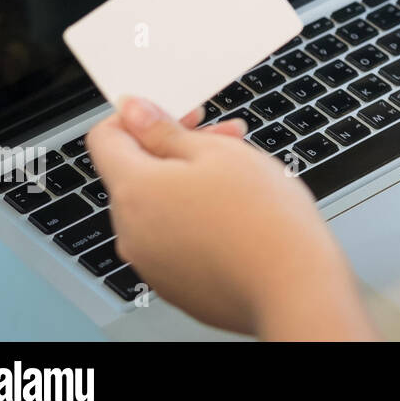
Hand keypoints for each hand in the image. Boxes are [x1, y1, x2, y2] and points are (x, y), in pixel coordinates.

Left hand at [88, 98, 375, 339]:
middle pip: (137, 174)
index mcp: (134, 191)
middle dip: (177, 150)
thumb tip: (133, 112)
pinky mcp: (175, 285)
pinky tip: (237, 215)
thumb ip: (165, 131)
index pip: (105, 139)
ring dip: (190, 184)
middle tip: (227, 140)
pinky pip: (173, 240)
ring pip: (158, 207)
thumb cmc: (264, 220)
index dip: (138, 117)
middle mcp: (130, 232)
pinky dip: (197, 221)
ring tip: (242, 179)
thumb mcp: (219, 153)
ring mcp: (151, 264)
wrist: (294, 288)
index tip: (174, 114)